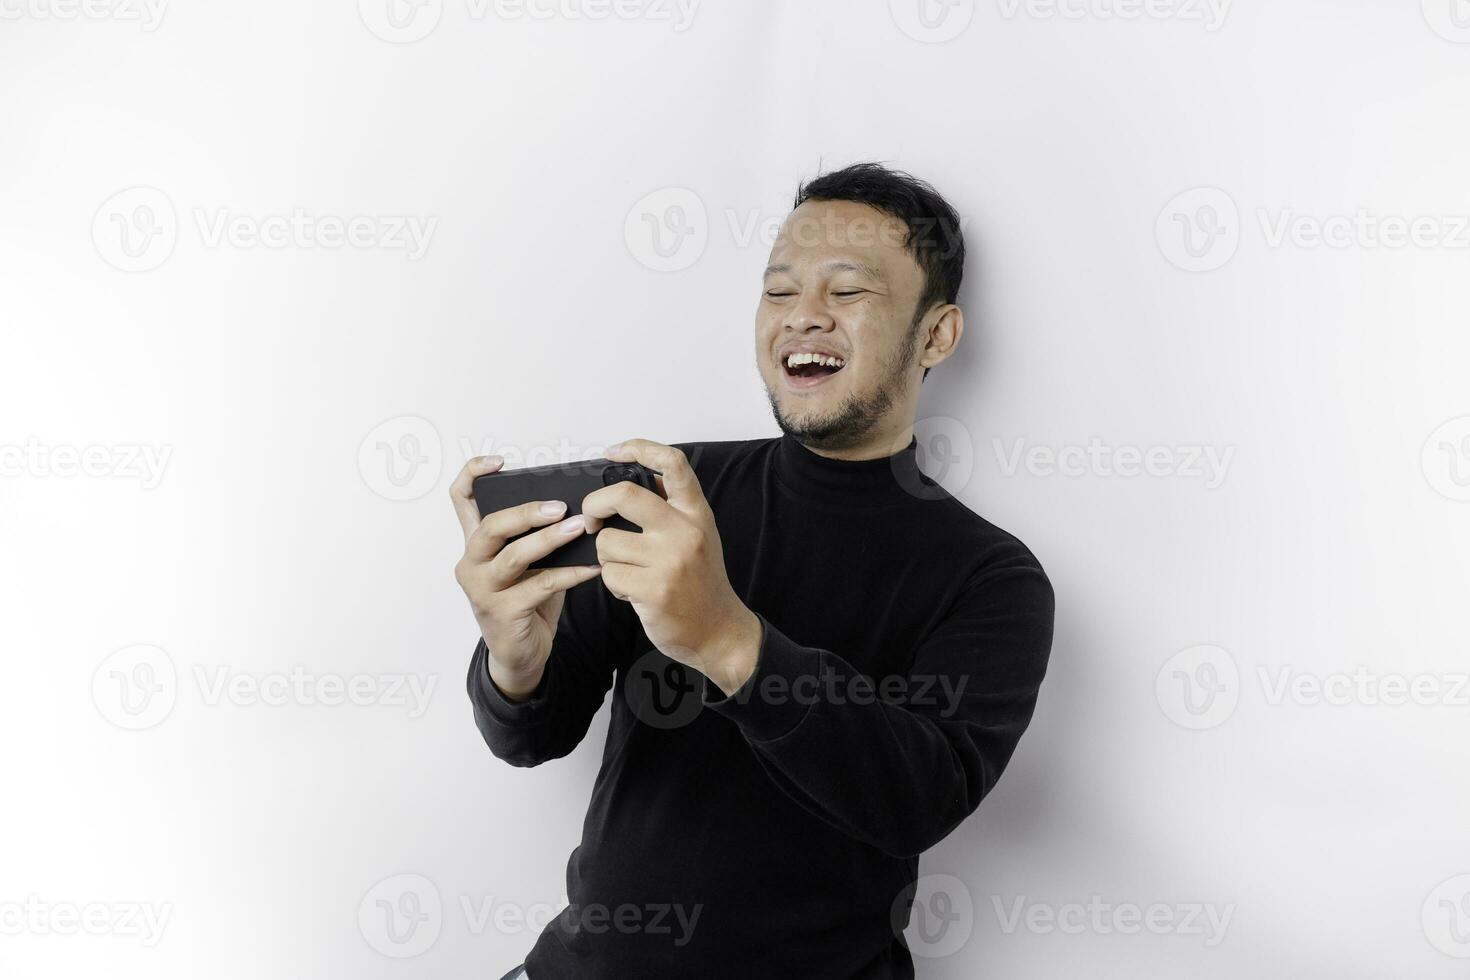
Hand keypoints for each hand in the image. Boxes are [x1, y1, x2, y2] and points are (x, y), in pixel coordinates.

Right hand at [450, 455, 601, 698]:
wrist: (519, 655)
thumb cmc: (526, 602)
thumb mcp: (528, 564)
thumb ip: (536, 537)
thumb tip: (575, 507)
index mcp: (475, 544)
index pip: (460, 499)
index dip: (473, 474)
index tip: (499, 462)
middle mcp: (471, 563)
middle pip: (490, 526)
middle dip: (526, 512)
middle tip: (560, 506)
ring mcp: (482, 589)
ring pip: (515, 555)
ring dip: (551, 539)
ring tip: (580, 528)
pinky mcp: (502, 612)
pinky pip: (541, 585)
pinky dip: (571, 573)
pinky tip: (593, 567)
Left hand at [581, 439, 760, 692]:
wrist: (719, 630)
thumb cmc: (700, 582)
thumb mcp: (698, 534)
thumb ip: (672, 507)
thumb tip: (636, 475)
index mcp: (696, 513)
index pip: (672, 464)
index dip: (638, 448)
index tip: (613, 452)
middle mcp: (685, 531)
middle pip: (624, 495)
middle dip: (595, 505)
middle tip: (592, 518)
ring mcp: (670, 561)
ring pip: (608, 542)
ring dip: (608, 558)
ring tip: (630, 571)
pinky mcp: (654, 589)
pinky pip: (610, 574)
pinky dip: (613, 583)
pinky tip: (633, 591)